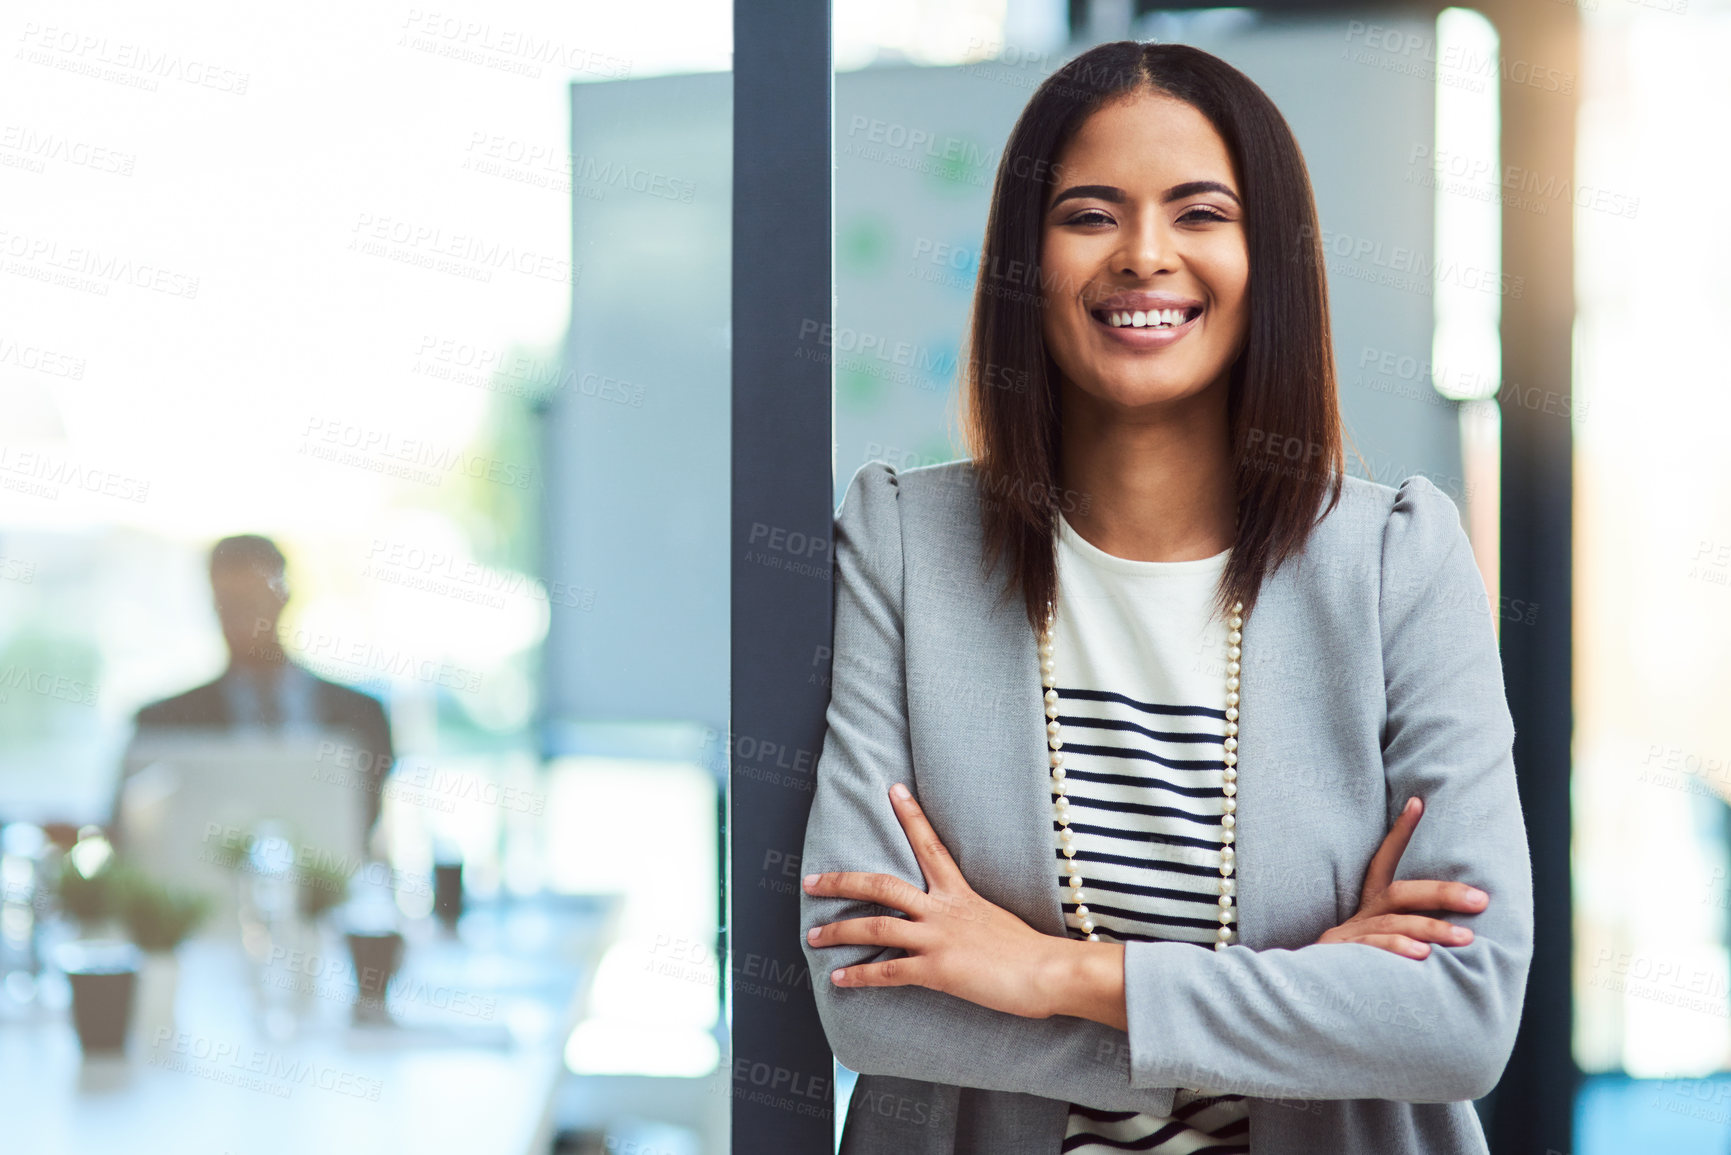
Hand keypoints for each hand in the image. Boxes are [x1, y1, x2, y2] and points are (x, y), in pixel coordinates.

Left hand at [803, 782, 1064, 1018]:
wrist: (1048, 972)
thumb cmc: (1030, 951)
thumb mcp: (996, 918)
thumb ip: (970, 915)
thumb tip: (958, 921)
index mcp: (959, 892)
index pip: (930, 844)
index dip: (910, 815)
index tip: (893, 789)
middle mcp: (943, 909)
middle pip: (881, 885)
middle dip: (841, 882)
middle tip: (810, 881)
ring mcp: (937, 938)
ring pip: (875, 927)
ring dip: (839, 932)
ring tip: (812, 937)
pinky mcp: (937, 970)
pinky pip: (888, 971)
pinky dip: (860, 975)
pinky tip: (839, 979)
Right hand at [1316, 795, 1488, 958]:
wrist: (1296, 1000)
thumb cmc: (1346, 975)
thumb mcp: (1371, 947)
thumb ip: (1401, 934)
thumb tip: (1450, 935)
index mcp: (1366, 910)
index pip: (1383, 862)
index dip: (1400, 832)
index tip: (1419, 801)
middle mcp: (1357, 917)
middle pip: (1399, 892)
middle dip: (1442, 892)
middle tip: (1481, 899)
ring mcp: (1347, 937)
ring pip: (1393, 922)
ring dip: (1432, 927)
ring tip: (1466, 938)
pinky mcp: (1339, 957)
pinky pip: (1372, 949)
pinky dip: (1397, 948)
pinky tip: (1422, 955)